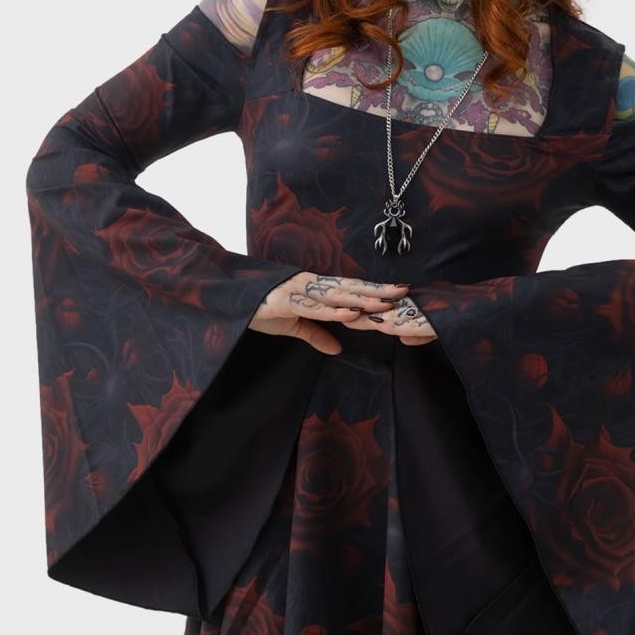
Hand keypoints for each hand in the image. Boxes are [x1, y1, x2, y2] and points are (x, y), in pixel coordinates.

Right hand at [248, 271, 429, 354]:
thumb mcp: (291, 325)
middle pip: (351, 288)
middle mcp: (311, 286)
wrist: (228, 300)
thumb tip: (338, 348)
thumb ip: (316, 335)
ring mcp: (300, 292)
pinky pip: (316, 307)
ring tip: (388, 301)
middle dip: (378, 290)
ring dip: (364, 298)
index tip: (398, 292)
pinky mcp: (286, 302)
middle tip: (406, 291)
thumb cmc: (258, 309)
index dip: (373, 290)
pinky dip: (336, 309)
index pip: (350, 289)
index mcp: (314, 289)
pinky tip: (354, 311)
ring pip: (338, 295)